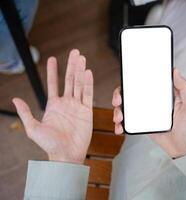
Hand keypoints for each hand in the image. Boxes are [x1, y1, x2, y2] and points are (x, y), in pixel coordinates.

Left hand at [13, 49, 93, 163]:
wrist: (66, 155)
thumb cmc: (49, 144)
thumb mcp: (33, 129)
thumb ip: (26, 113)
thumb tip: (15, 99)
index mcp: (53, 105)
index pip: (53, 84)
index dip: (53, 71)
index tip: (53, 58)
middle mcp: (66, 103)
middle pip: (69, 80)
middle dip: (71, 65)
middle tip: (75, 52)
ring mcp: (77, 106)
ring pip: (79, 84)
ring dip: (80, 71)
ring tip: (82, 58)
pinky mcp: (87, 111)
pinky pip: (88, 94)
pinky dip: (88, 83)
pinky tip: (88, 73)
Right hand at [112, 69, 185, 157]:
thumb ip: (185, 88)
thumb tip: (175, 71)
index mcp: (164, 94)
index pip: (146, 81)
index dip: (133, 79)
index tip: (126, 80)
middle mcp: (154, 102)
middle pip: (131, 93)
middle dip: (120, 95)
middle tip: (118, 101)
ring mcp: (147, 114)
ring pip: (127, 108)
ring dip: (118, 110)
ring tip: (118, 118)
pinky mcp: (143, 125)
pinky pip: (129, 122)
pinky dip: (121, 124)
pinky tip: (120, 128)